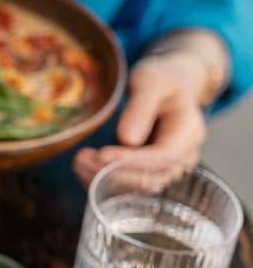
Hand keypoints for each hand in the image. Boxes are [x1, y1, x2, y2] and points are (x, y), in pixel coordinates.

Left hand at [73, 52, 208, 186]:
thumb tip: (127, 139)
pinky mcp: (149, 173)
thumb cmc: (163, 79)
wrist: (171, 86)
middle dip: (112, 172)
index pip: (162, 157)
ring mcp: (167, 169)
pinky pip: (128, 187)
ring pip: (136, 188)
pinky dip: (104, 182)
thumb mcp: (152, 81)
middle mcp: (182, 158)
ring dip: (104, 180)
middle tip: (80, 159)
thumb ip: (141, 107)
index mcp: (188, 134)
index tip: (101, 154)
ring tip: (78, 162)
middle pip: (149, 178)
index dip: (131, 160)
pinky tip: (84, 170)